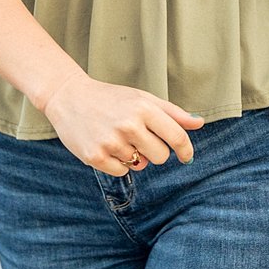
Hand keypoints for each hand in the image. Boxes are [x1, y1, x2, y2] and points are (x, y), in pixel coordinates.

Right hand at [43, 75, 204, 175]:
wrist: (69, 97)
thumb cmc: (112, 98)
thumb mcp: (143, 98)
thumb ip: (172, 113)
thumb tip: (200, 123)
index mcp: (144, 108)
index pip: (176, 137)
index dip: (186, 150)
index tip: (187, 157)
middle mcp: (129, 125)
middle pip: (161, 156)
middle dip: (155, 152)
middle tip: (140, 139)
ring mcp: (111, 141)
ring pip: (141, 165)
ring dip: (135, 156)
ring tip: (119, 139)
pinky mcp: (95, 156)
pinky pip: (122, 171)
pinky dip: (119, 164)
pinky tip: (108, 147)